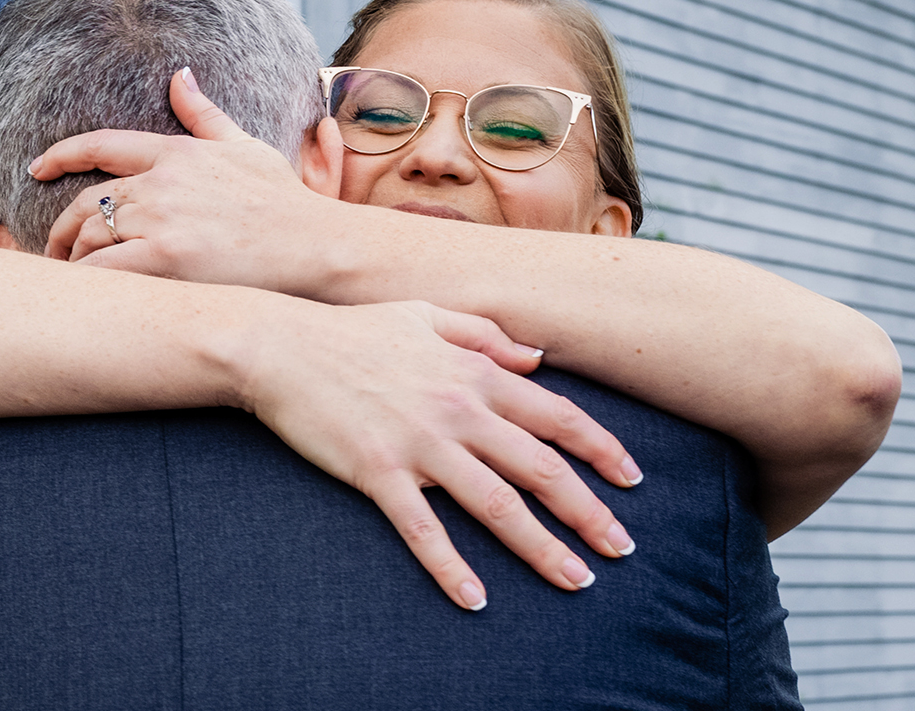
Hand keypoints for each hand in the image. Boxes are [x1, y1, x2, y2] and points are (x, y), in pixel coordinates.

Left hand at [32, 68, 340, 294]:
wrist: (314, 245)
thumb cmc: (284, 202)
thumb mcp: (245, 147)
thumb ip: (205, 115)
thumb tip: (178, 75)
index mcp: (177, 153)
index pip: (100, 145)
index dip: (61, 155)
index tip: (36, 168)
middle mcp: (161, 182)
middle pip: (88, 202)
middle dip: (61, 228)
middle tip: (53, 249)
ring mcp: (161, 219)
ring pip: (91, 237)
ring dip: (74, 260)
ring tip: (74, 280)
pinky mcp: (165, 257)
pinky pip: (105, 269)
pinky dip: (86, 281)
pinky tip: (87, 295)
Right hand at [240, 297, 641, 609]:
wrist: (283, 347)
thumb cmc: (355, 331)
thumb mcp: (427, 316)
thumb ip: (487, 335)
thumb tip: (538, 359)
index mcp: (475, 373)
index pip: (557, 416)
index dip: (601, 451)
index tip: (632, 481)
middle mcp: (458, 410)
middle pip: (539, 469)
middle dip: (588, 512)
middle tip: (621, 548)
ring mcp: (418, 444)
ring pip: (495, 505)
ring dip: (540, 548)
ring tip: (575, 580)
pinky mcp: (377, 471)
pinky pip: (422, 529)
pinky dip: (450, 566)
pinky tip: (474, 599)